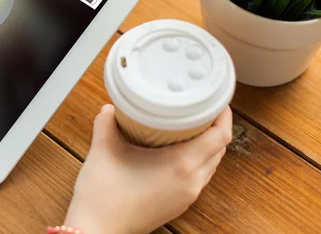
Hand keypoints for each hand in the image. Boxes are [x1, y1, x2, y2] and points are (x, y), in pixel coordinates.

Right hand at [64, 105, 232, 233]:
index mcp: (181, 165)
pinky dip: (195, 160)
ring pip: (210, 164)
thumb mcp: (103, 149)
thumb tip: (110, 108)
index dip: (223, 115)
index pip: (221, 136)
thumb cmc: (103, 196)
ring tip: (188, 127)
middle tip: (199, 108)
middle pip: (219, 149)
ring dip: (206, 145)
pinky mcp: (178, 204)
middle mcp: (190, 181)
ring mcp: (186, 195)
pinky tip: (174, 151)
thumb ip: (107, 122)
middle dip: (214, 126)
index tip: (215, 100)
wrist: (97, 230)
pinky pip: (198, 176)